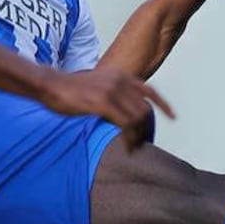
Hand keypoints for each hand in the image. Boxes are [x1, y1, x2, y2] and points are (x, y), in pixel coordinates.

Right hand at [40, 67, 174, 148]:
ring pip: (138, 118)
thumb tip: (124, 110)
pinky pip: (125, 123)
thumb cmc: (70, 88)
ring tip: (133, 148)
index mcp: (121, 75)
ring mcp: (112, 90)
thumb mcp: (98, 83)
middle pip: (145, 109)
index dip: (163, 105)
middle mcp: (120, 81)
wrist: (51, 84)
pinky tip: (127, 146)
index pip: (150, 91)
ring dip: (138, 136)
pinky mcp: (103, 102)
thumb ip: (114, 91)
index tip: (173, 117)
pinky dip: (129, 137)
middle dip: (146, 128)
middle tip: (141, 143)